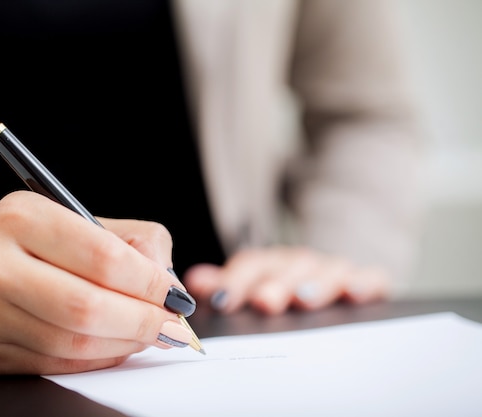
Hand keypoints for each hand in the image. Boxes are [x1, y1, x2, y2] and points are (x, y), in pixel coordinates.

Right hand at [0, 191, 193, 373]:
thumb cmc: (8, 245)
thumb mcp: (60, 219)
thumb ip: (125, 240)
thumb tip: (169, 281)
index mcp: (20, 217)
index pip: (102, 255)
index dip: (149, 281)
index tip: (174, 294)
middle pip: (88, 306)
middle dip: (143, 321)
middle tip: (171, 325)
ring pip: (73, 343)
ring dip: (123, 345)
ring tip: (146, 335)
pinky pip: (54, 364)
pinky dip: (95, 360)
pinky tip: (113, 347)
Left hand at [183, 246, 389, 314]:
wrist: (325, 280)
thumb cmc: (280, 290)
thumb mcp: (249, 288)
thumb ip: (225, 286)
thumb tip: (196, 281)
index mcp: (268, 265)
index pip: (250, 265)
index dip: (236, 281)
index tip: (224, 300)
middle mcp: (298, 264)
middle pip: (287, 268)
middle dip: (276, 284)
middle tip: (266, 301)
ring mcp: (331, 270)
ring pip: (325, 270)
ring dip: (314, 284)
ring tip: (305, 299)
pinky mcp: (364, 281)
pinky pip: (369, 278)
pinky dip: (364, 282)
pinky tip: (355, 293)